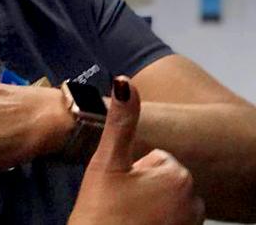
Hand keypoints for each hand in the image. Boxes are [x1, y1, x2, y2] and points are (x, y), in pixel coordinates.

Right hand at [69, 77, 204, 224]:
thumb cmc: (101, 214)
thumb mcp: (106, 162)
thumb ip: (120, 122)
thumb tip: (124, 83)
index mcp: (176, 174)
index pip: (154, 158)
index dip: (131, 171)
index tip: (117, 187)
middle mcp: (193, 199)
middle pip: (162, 178)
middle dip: (142, 187)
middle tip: (119, 202)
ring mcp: (190, 222)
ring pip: (167, 200)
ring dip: (149, 205)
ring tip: (127, 215)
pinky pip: (172, 220)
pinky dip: (156, 222)